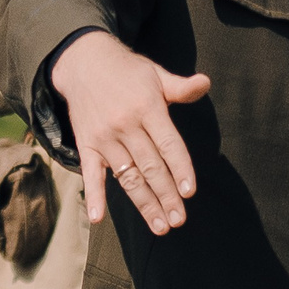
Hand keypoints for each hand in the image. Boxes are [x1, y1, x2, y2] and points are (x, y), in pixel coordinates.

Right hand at [49, 33, 202, 234]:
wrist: (83, 62)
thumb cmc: (127, 71)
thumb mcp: (156, 74)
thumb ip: (181, 87)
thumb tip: (205, 83)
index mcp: (147, 107)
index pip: (168, 144)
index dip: (180, 168)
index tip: (189, 192)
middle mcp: (126, 125)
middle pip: (150, 166)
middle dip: (166, 195)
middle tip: (178, 219)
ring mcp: (105, 137)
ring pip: (128, 176)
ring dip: (144, 203)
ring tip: (159, 225)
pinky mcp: (87, 145)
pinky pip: (91, 174)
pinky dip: (94, 196)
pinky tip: (98, 218)